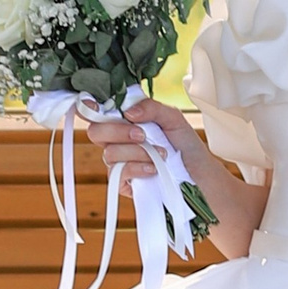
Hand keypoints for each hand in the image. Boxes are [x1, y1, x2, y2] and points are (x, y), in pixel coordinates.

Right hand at [84, 98, 200, 193]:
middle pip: (95, 132)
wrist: (199, 174)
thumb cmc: (185, 145)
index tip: (93, 104)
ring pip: (110, 153)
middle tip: (142, 135)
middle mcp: (117, 141)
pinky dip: (137, 167)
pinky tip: (154, 169)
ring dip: (138, 152)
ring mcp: (118, 163)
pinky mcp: (123, 183)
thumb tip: (128, 111)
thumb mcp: (173, 118)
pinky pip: (119, 173)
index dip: (88, 107)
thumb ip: (151, 108)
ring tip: (162, 154)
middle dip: (118, 131)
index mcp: (124, 121)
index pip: (97, 112)